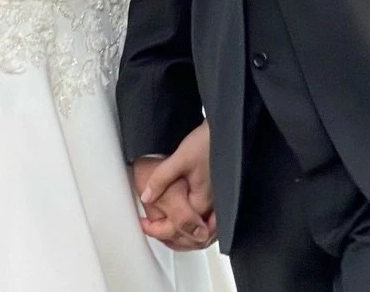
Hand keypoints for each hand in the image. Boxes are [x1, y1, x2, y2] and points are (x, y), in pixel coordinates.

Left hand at [132, 121, 216, 250]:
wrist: (225, 131)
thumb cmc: (207, 142)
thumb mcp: (179, 159)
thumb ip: (161, 179)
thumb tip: (146, 197)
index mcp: (201, 202)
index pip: (178, 228)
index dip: (158, 229)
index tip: (144, 223)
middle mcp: (212, 208)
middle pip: (192, 237)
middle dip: (172, 238)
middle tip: (152, 228)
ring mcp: (218, 204)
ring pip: (202, 232)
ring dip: (184, 235)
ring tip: (166, 229)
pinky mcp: (219, 197)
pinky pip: (208, 222)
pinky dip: (196, 227)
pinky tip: (186, 220)